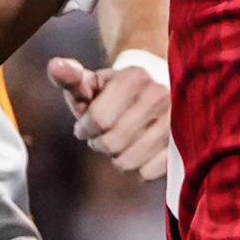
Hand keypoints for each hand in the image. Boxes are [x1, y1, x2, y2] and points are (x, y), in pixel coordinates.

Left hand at [49, 52, 172, 181]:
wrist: (155, 102)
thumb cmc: (113, 97)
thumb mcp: (91, 86)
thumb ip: (71, 79)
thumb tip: (55, 66)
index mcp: (135, 77)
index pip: (98, 118)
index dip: (85, 129)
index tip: (86, 126)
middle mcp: (160, 95)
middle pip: (112, 143)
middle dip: (100, 144)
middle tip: (103, 137)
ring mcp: (176, 122)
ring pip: (129, 161)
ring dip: (118, 158)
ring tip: (123, 143)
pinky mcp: (183, 146)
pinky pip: (147, 173)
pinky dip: (138, 168)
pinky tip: (141, 153)